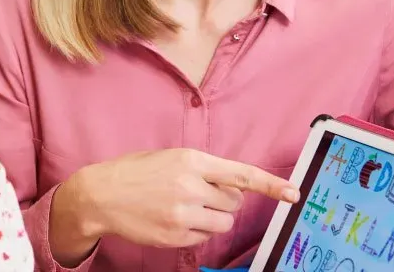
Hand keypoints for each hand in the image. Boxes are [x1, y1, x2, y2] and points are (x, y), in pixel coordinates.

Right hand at [56, 148, 298, 252]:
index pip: (241, 174)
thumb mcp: (169, 157)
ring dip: (214, 217)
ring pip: (223, 222)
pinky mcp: (176, 235)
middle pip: (234, 202)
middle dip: (225, 200)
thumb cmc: (135, 172)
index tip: (293, 193)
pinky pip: (204, 236)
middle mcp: (190, 186)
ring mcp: (183, 214)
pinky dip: (197, 230)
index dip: (270, 185)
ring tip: (189, 208)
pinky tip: (174, 220)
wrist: (99, 195)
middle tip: (201, 194)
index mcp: (191, 160)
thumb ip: (202, 168)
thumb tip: (233, 185)